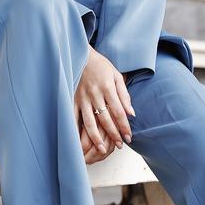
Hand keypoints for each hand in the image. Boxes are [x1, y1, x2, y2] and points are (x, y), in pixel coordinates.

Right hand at [74, 49, 134, 163]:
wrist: (80, 55)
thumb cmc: (101, 66)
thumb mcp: (116, 76)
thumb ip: (124, 95)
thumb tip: (132, 113)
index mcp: (108, 88)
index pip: (118, 112)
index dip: (124, 126)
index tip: (128, 138)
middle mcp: (95, 94)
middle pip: (105, 119)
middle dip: (113, 134)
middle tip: (119, 146)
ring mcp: (82, 98)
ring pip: (89, 122)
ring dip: (96, 137)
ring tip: (102, 149)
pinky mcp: (72, 99)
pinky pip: (73, 118)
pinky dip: (76, 130)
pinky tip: (78, 141)